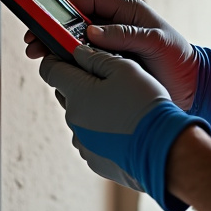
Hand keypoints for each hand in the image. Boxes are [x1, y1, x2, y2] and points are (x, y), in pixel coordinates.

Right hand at [24, 0, 210, 122]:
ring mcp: (111, 49)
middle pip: (75, 23)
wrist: (194, 87)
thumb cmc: (180, 58)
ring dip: (56, 50)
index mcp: (126, 12)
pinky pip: (84, 64)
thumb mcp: (157, 41)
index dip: (67, 6)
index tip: (48, 16)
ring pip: (76, 45)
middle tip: (34, 41)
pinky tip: (60, 74)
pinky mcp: (110, 69)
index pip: (89, 1)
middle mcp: (115, 29)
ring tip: (40, 57)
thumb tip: (93, 32)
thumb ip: (127, 34)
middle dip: (52, 30)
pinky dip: (70, 67)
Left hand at [40, 45, 209, 210]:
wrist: (161, 148)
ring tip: (120, 107)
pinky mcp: (92, 158)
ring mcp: (81, 140)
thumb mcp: (125, 69)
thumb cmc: (145, 105)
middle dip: (80, 84)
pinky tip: (122, 127)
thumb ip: (97, 57)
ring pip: (80, 115)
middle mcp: (73, 117)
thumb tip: (78, 53)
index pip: (50, 70)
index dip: (56, 59)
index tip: (67, 55)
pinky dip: (101, 130)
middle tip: (106, 80)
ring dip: (92, 108)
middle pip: (66, 93)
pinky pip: (90, 137)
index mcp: (77, 92)